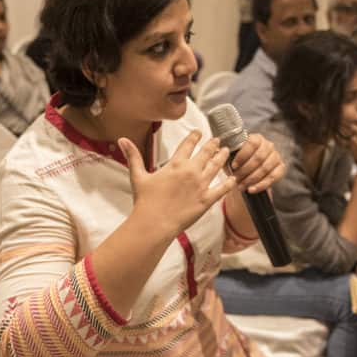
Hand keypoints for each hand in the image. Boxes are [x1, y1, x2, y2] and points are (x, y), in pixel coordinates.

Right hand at [120, 131, 234, 238]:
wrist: (154, 223)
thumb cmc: (145, 201)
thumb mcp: (138, 176)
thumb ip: (133, 156)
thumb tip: (122, 140)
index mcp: (175, 164)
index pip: (188, 145)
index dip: (194, 137)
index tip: (199, 132)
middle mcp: (191, 172)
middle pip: (206, 153)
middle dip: (212, 145)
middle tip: (217, 140)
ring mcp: (201, 185)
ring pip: (216, 167)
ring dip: (222, 158)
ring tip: (226, 151)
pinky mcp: (207, 200)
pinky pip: (222, 189)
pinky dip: (229, 183)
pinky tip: (234, 178)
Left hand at [227, 133, 285, 194]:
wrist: (247, 174)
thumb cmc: (235, 163)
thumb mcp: (228, 157)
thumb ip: (221, 152)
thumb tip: (213, 148)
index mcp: (256, 138)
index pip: (252, 143)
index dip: (242, 155)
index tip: (233, 166)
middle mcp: (268, 145)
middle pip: (258, 158)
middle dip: (245, 170)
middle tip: (235, 179)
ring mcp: (276, 156)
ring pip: (265, 168)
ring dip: (251, 179)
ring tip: (241, 186)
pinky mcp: (281, 168)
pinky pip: (273, 177)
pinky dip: (261, 185)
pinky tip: (251, 189)